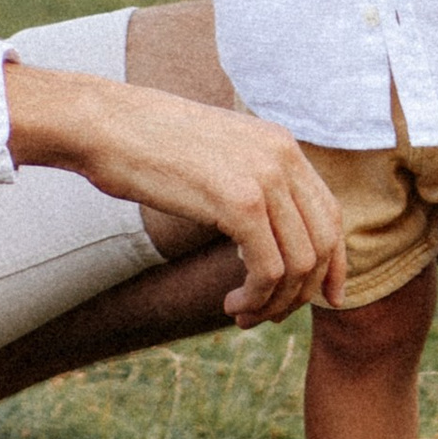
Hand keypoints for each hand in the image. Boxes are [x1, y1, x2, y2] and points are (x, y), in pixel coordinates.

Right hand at [3, 62, 345, 323]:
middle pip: (322, 244)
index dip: (333, 263)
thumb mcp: (214, 157)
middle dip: (300, 292)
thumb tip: (267, 234)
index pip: (330, 214)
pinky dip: (256, 297)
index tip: (325, 299)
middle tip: (263, 314)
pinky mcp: (238, 200)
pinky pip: (268, 268)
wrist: (105, 124)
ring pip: (299, 263)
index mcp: (280, 144)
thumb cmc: (146, 145)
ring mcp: (264, 176)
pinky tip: (231, 303)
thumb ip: (248, 184)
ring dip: (274, 302)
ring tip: (241, 313)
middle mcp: (282, 156)